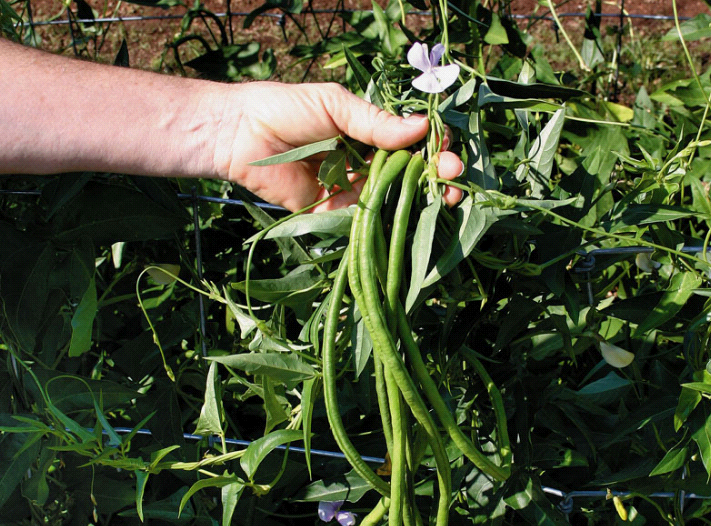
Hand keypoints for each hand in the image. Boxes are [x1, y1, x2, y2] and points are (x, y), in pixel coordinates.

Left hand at [215, 81, 463, 211]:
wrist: (240, 137)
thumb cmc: (284, 109)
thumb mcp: (335, 105)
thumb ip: (375, 122)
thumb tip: (420, 128)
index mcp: (366, 131)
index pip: (409, 140)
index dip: (432, 145)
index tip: (447, 149)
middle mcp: (363, 160)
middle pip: (409, 171)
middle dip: (436, 175)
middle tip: (455, 177)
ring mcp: (351, 188)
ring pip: (395, 196)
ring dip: (423, 198)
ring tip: (447, 197)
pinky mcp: (335, 212)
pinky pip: (367, 218)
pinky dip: (392, 218)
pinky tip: (415, 216)